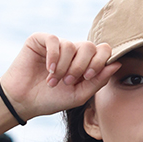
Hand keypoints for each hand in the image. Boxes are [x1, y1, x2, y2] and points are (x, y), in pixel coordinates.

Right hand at [0, 34, 121, 119]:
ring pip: (71, 45)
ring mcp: (57, 44)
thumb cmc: (52, 99)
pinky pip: (55, 40)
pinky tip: (48, 70)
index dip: (100, 61)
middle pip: (89, 46)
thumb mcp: (79, 95)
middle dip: (81, 66)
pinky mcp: (40, 40)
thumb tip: (117, 64)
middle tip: (69, 81)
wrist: (25, 101)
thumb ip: (98, 81)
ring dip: (64, 67)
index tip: (88, 77)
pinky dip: (54, 57)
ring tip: (53, 81)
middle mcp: (72, 50)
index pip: (103, 50)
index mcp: (84, 62)